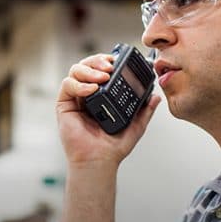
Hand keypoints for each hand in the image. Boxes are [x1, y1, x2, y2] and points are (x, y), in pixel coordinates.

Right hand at [56, 53, 160, 168]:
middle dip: (98, 60)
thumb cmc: (113, 147)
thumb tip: (156, 97)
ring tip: (103, 77)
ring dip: (90, 69)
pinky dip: (79, 84)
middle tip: (110, 66)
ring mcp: (75, 98)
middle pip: (87, 65)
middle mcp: (87, 94)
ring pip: (76, 70)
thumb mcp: (136, 125)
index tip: (118, 60)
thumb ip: (145, 110)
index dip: (108, 61)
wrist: (100, 161)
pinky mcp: (64, 105)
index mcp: (103, 95)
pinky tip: (92, 90)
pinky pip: (67, 85)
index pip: (102, 69)